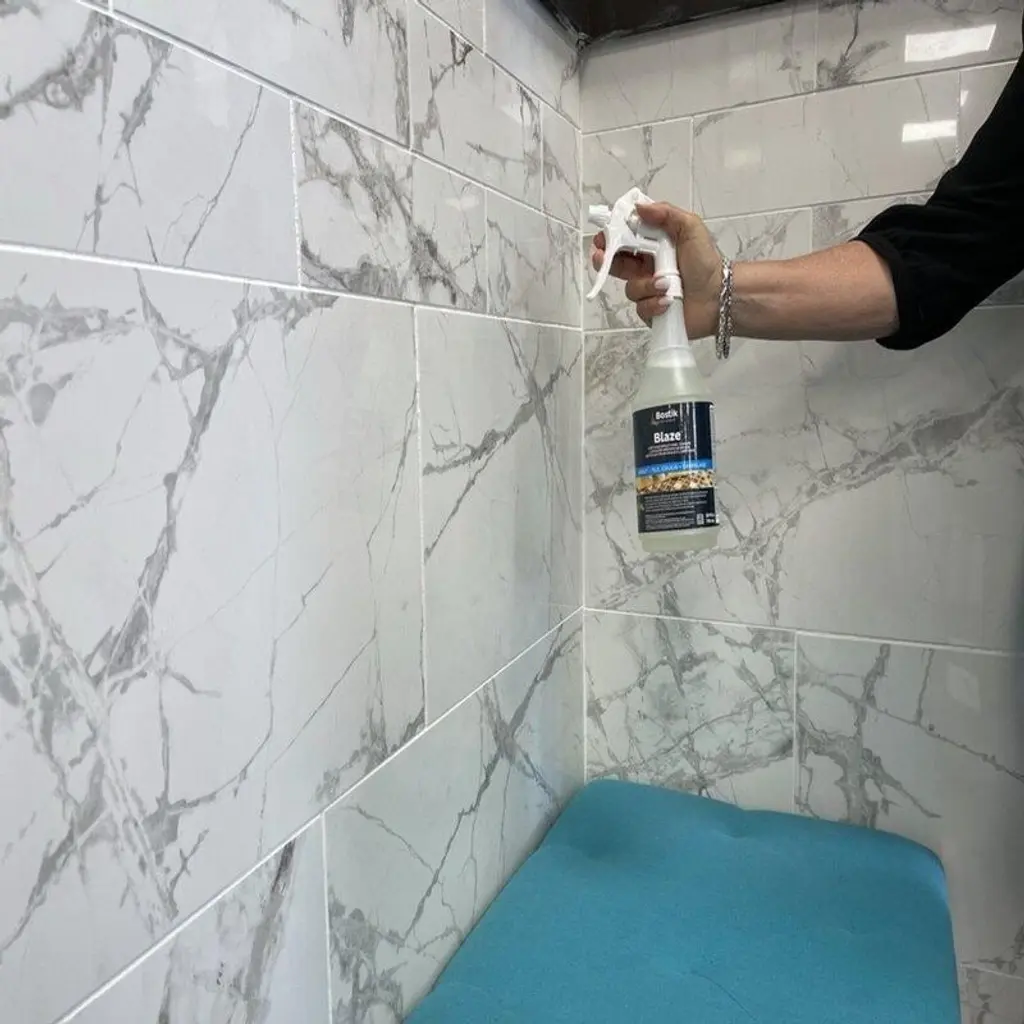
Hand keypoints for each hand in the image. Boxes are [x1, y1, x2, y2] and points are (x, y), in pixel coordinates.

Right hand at [591, 202, 722, 336]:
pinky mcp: (651, 310)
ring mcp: (648, 290)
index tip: (603, 238)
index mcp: (653, 247)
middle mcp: (647, 268)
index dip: (610, 239)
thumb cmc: (706, 262)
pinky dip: (654, 304)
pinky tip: (669, 301)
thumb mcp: (691, 228)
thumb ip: (667, 214)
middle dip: (605, 261)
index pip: (625, 240)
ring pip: (630, 288)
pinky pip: (641, 307)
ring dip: (646, 285)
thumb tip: (639, 207)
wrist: (720, 295)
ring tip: (667, 285)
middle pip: (616, 264)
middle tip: (602, 257)